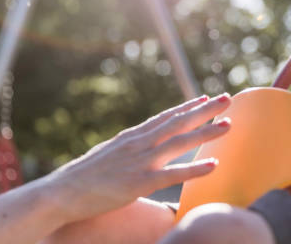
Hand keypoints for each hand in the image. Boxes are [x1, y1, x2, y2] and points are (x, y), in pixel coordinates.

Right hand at [48, 94, 231, 223]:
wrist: (61, 192)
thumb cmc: (84, 176)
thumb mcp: (109, 154)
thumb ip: (128, 149)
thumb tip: (138, 147)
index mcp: (133, 136)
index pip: (166, 117)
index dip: (187, 107)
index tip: (204, 98)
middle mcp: (140, 143)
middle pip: (179, 122)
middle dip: (205, 110)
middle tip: (228, 99)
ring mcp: (141, 161)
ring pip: (181, 142)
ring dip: (207, 132)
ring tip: (229, 125)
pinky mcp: (140, 182)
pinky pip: (174, 174)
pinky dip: (196, 168)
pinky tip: (215, 164)